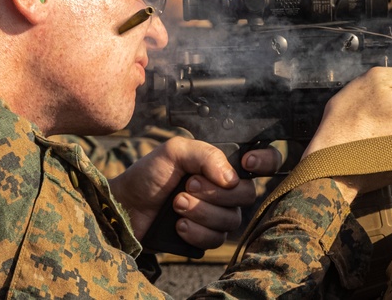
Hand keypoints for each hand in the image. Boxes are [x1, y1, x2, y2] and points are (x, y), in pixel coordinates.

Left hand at [109, 137, 281, 249]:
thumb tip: (231, 178)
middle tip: (187, 186)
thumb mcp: (175, 151)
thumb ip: (206, 155)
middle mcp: (227, 190)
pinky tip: (178, 225)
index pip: (266, 160)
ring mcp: (219, 215)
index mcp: (224, 164)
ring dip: (202, 212)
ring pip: (232, 219)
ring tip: (176, 204)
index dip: (265, 161)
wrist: (126, 206)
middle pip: (248, 194)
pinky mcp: (206, 237)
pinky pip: (216, 239)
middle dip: (216, 193)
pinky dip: (196, 231)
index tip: (246, 164)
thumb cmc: (150, 175)